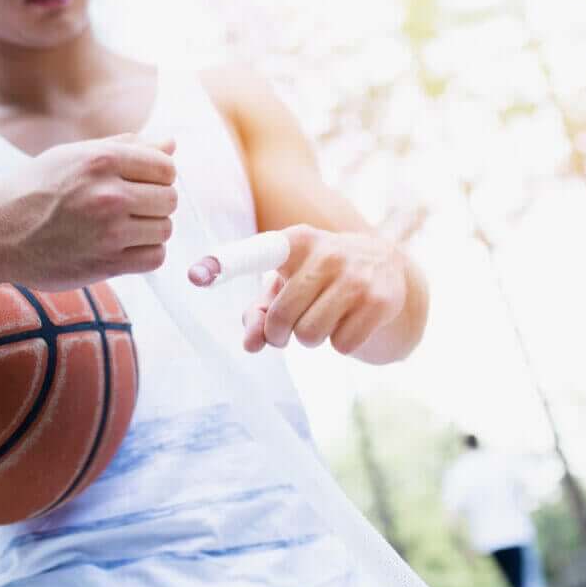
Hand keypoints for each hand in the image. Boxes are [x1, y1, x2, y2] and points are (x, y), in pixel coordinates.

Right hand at [0, 133, 177, 291]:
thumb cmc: (35, 190)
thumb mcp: (74, 155)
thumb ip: (126, 147)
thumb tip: (171, 143)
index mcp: (102, 160)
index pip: (166, 166)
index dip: (158, 177)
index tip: (140, 185)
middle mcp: (109, 193)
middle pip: (169, 199)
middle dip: (155, 204)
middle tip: (130, 209)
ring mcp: (109, 231)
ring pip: (165, 229)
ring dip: (150, 231)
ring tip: (124, 229)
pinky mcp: (107, 263)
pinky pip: (154, 257)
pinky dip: (146, 254)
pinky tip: (124, 247)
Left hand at [193, 225, 408, 356]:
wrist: (389, 268)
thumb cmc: (321, 278)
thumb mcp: (286, 285)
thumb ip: (259, 313)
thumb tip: (250, 344)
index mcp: (295, 241)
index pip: (256, 254)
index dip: (224, 265)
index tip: (196, 276)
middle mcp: (326, 252)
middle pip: (281, 318)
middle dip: (281, 333)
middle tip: (291, 328)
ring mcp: (356, 275)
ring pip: (310, 335)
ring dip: (312, 338)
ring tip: (325, 318)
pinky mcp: (380, 300)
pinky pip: (342, 345)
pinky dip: (343, 343)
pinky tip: (352, 321)